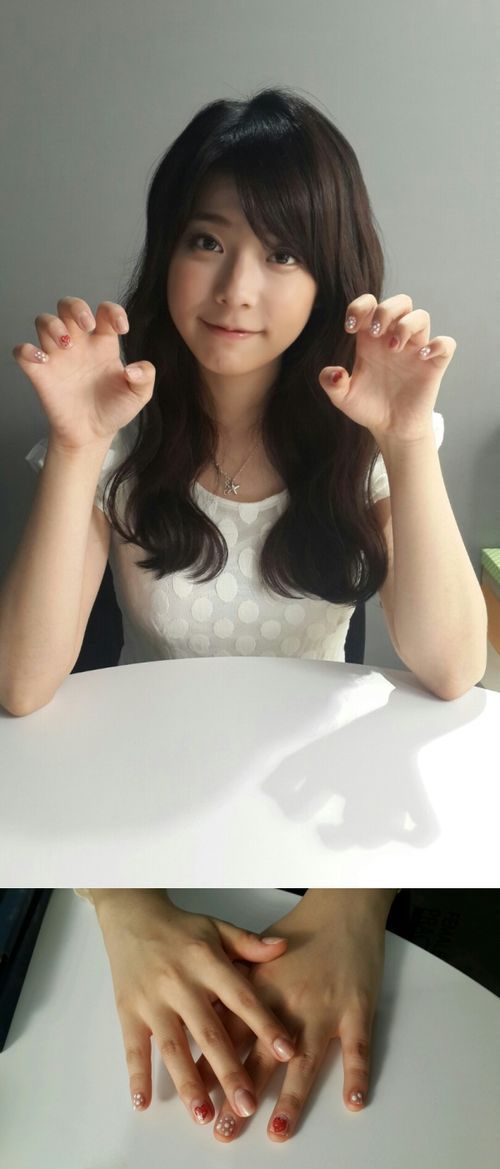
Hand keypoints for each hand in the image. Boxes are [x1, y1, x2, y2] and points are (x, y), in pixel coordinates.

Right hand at [12, 297, 154, 449]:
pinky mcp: (40, 373)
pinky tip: (42, 360)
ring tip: (67, 345)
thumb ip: (145, 378)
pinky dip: (26, 351)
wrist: (93, 435)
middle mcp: (79, 344)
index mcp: (103, 343)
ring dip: (53, 326)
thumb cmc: (114, 410)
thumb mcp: (138, 395)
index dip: (113, 311)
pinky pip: (23, 352)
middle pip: (68, 306)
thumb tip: (134, 369)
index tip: (122, 328)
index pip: (104, 311)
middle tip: (86, 326)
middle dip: (75, 307)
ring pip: (44, 321)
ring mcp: (58, 356)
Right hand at [93, 890, 294, 1125]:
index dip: (265, 1025)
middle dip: (229, 1072)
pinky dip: (136, 1077)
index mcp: (208, 962)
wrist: (131, 915)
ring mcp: (153, 1000)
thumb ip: (249, 943)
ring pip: (173, 1047)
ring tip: (204, 1116)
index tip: (288, 1053)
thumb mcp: (217, 927)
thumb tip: (283, 947)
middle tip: (247, 1106)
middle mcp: (181, 983)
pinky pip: (133, 1048)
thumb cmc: (181, 928)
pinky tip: (143, 1103)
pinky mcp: (128, 1011)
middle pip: (209, 1032)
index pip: (242, 997)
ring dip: (188, 1083)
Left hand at [196, 889, 392, 1141]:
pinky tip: (354, 1101)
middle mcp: (287, 1002)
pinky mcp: (356, 1008)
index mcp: (258, 988)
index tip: (195, 1097)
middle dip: (241, 1094)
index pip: (227, 1035)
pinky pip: (358, 1047)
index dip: (210, 1067)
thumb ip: (230, 984)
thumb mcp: (256, 951)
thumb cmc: (299, 930)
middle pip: (260, 1056)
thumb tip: (203, 1011)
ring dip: (291, 1097)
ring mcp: (323, 1007)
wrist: (341, 906)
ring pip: (305, 1059)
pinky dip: (357, 1074)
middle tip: (225, 1130)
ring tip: (278, 1129)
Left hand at [319, 292, 455, 442]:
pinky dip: (438, 345)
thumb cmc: (369, 408)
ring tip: (393, 348)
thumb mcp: (343, 398)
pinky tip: (422, 357)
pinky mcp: (433, 365)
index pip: (370, 305)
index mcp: (371, 341)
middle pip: (400, 302)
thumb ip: (331, 383)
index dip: (359, 306)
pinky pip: (446, 344)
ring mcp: (415, 350)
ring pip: (421, 316)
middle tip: (374, 332)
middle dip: (386, 309)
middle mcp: (394, 339)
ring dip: (407, 325)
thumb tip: (335, 372)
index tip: (349, 328)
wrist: (391, 429)